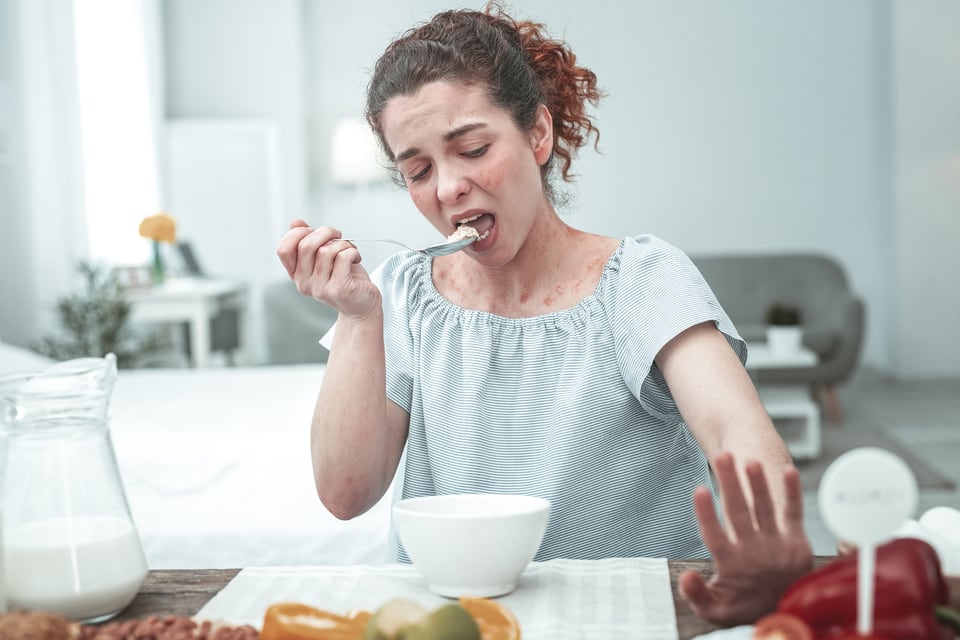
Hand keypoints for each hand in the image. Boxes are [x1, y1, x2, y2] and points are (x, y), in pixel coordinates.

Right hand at [276, 220, 379, 317]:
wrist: (362, 305)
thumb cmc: (345, 278)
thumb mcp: (323, 258)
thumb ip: (308, 241)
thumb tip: (295, 223)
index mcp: (297, 274)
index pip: (283, 249)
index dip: (298, 233)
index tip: (314, 231)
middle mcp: (304, 283)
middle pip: (306, 245)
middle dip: (325, 232)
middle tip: (337, 235)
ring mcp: (320, 288)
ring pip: (327, 250)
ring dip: (343, 244)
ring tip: (350, 250)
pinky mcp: (339, 289)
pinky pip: (343, 257)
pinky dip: (353, 252)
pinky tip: (356, 258)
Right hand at [678, 452, 813, 625]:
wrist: (783, 615)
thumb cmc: (743, 606)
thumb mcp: (714, 609)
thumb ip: (696, 594)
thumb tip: (684, 577)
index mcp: (732, 564)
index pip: (715, 535)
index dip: (706, 512)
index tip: (699, 490)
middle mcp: (755, 552)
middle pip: (739, 512)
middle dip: (730, 483)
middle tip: (723, 456)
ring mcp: (778, 545)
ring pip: (765, 508)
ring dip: (758, 483)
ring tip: (750, 461)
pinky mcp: (797, 541)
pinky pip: (795, 513)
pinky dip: (793, 493)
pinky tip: (791, 471)